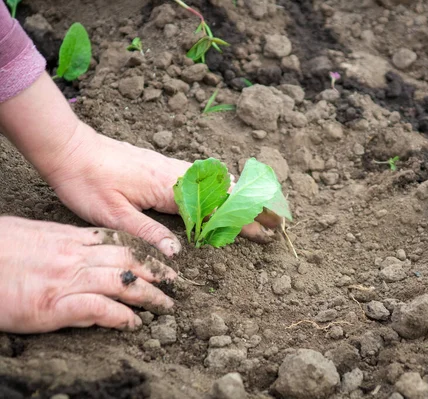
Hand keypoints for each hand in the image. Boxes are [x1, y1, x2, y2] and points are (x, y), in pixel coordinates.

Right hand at [0, 216, 177, 332]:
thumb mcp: (33, 235)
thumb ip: (63, 242)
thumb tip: (83, 248)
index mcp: (69, 238)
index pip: (119, 240)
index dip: (145, 249)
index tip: (162, 257)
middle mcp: (74, 255)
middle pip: (128, 259)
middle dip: (157, 271)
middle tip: (176, 282)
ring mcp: (66, 279)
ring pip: (122, 282)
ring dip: (150, 295)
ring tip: (166, 305)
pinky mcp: (54, 305)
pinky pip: (99, 309)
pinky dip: (121, 316)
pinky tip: (134, 323)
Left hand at [43, 122, 281, 256]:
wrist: (70, 148)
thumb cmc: (87, 182)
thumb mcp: (112, 215)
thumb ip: (147, 233)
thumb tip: (177, 253)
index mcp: (169, 187)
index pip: (217, 206)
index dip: (244, 220)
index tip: (267, 230)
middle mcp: (177, 173)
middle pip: (226, 190)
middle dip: (254, 206)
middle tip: (278, 221)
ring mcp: (173, 167)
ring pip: (218, 180)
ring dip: (243, 196)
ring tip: (262, 209)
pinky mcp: (165, 165)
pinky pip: (205, 176)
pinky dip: (225, 186)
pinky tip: (228, 193)